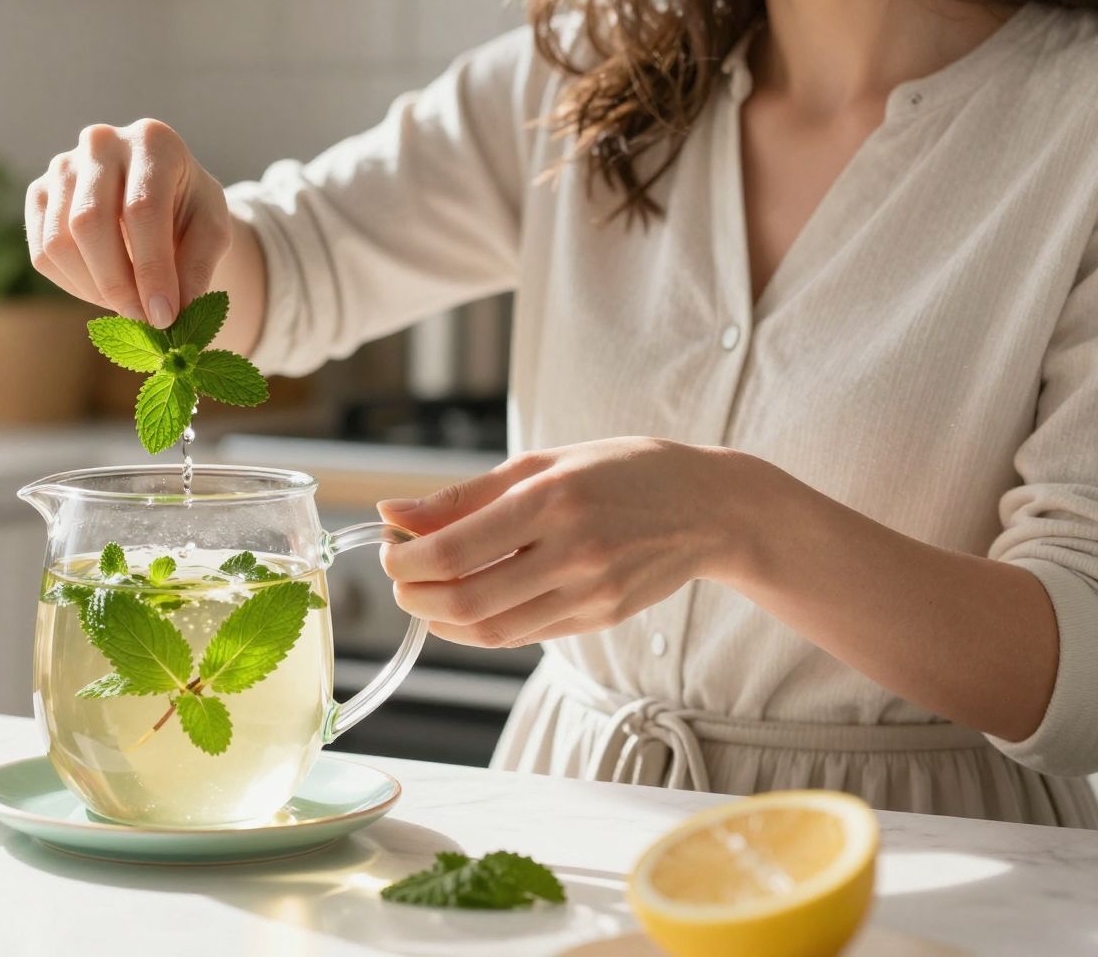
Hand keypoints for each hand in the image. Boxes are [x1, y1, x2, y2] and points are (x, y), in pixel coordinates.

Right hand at [27, 119, 231, 326]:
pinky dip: (73, 284)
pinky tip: (103, 288)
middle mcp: (101, 143)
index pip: (142, 209)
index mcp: (152, 141)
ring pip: (59, 242)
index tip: (164, 315)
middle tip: (143, 320)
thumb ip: (198, 266)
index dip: (152, 268)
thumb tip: (174, 313)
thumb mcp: (211, 230)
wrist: (158, 191)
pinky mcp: (39, 193)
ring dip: (93, 288)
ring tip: (128, 304)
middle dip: (117, 284)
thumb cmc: (188, 208)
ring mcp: (62, 166)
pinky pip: (43, 254)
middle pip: (90, 222)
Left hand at [377, 439, 765, 647]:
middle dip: (414, 596)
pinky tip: (467, 606)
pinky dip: (481, 627)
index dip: (404, 559)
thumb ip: (465, 495)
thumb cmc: (619, 472)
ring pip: (491, 630)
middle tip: (399, 578)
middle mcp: (571, 550)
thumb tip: (392, 513)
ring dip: (441, 620)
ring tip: (426, 594)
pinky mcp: (601, 619)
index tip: (388, 548)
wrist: (709, 507)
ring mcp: (589, 592)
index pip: (452, 549)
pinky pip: (523, 635)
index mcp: (551, 498)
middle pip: (464, 600)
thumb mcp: (543, 462)